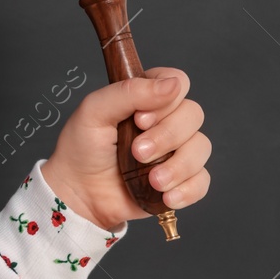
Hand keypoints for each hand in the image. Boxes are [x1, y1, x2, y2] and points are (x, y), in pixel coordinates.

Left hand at [41, 66, 210, 231]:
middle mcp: (165, 122)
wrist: (77, 194)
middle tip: (137, 151)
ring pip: (201, 147)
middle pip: (193, 114)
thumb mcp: (93, 112)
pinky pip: (201, 181)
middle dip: (167, 136)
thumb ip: (128, 92)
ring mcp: (175, 151)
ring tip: (152, 180)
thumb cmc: (82, 148)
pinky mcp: (180, 180)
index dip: (167, 100)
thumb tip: (173, 84)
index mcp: (146, 99)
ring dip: (178, 165)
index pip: (177, 82)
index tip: (139, 119)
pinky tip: (166, 196)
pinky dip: (187, 189)